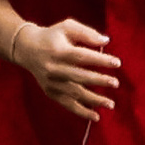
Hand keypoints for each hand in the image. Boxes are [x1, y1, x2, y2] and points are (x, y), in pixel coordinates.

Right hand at [11, 15, 126, 114]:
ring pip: (74, 94)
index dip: (100, 60)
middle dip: (99, 81)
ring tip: (111, 104)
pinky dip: (81, 111)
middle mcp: (53, 68)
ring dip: (94, 100)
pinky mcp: (50, 92)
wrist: (27, 49)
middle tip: (116, 83)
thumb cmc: (53, 36)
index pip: (82, 57)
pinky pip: (67, 104)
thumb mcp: (67, 27)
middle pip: (79, 77)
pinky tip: (96, 116)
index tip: (117, 63)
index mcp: (58, 51)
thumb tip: (106, 41)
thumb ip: (87, 33)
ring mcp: (51, 82)